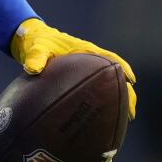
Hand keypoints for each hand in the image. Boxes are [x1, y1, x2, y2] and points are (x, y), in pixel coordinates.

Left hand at [10, 18, 136, 118]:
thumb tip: (33, 69)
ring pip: (106, 85)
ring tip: (123, 121)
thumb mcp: (35, 47)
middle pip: (114, 76)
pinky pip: (93, 90)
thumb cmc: (36, 41)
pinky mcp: (77, 78)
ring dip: (117, 100)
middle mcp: (89, 59)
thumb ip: (35, 57)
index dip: (122, 69)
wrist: (30, 40)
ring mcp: (84, 69)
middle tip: (131, 112)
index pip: (110, 58)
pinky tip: (100, 119)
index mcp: (84, 49)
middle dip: (126, 93)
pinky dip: (100, 102)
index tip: (131, 82)